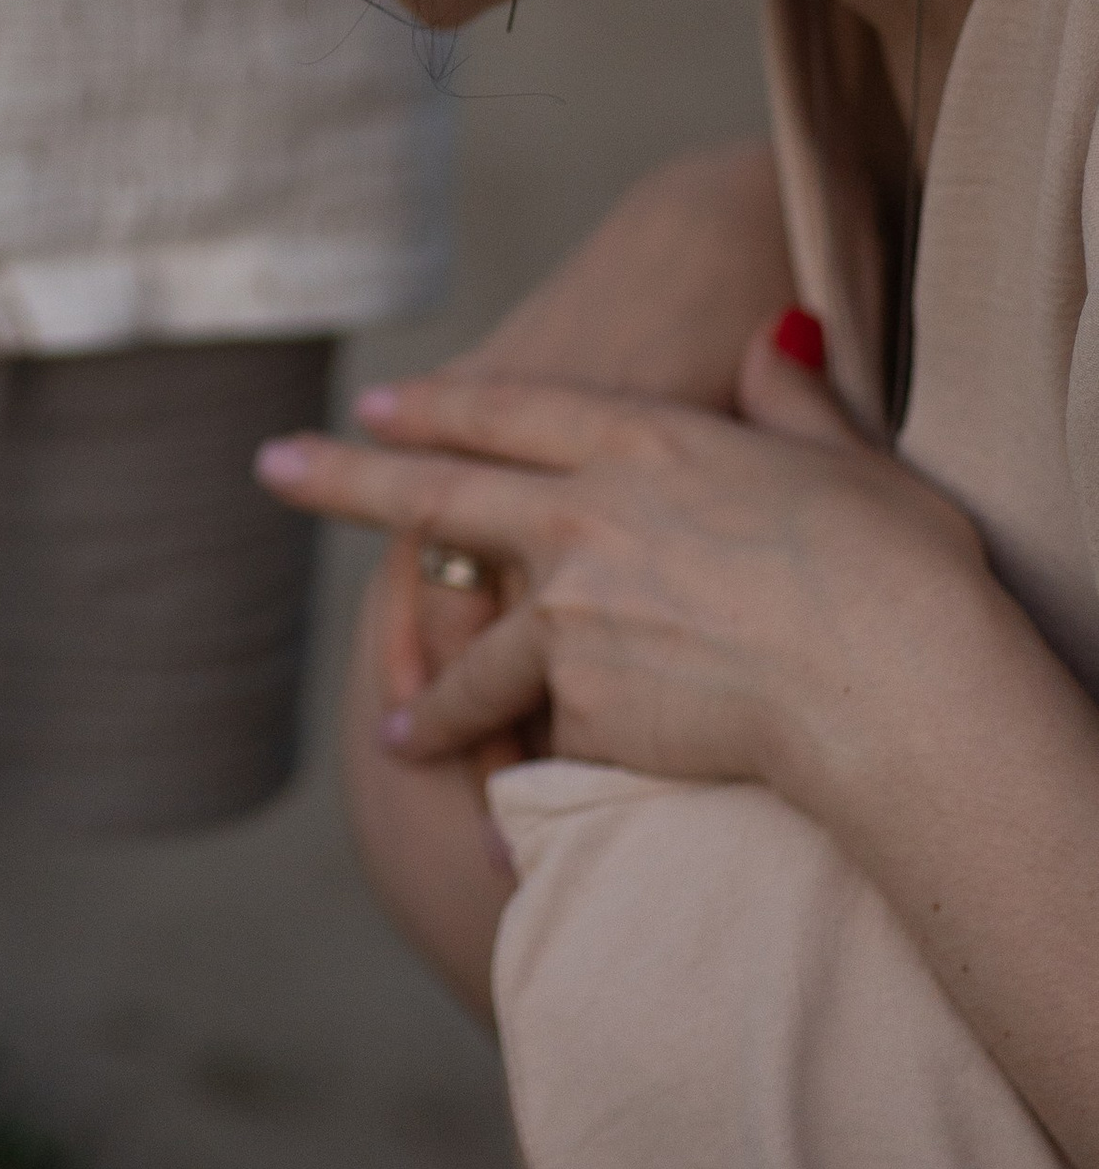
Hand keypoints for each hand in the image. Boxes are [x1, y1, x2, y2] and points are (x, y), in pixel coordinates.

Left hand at [257, 322, 992, 799]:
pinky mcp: (577, 699)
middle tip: (271, 465)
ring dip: (428, 700)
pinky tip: (506, 828)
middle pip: (436, 491)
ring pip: (469, 656)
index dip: (442, 406)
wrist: (889, 678)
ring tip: (396, 734)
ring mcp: (568, 612)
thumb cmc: (898, 566)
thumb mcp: (851, 456)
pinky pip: (547, 740)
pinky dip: (534, 784)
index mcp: (646, 444)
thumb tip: (774, 340)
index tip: (379, 404)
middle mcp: (584, 518)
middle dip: (341, 477)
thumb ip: (792, 401)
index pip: (513, 411)